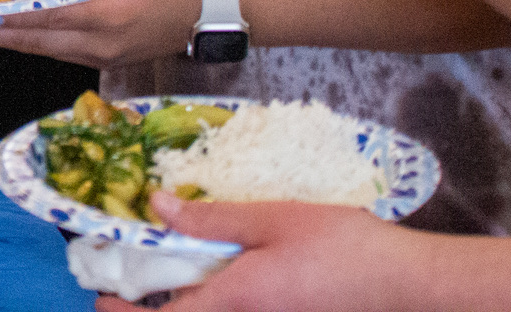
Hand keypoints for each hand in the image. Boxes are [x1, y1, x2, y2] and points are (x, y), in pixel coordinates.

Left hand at [0, 0, 200, 65]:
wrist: (216, 8)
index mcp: (108, 19)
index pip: (47, 19)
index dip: (10, 19)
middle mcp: (104, 45)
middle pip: (42, 42)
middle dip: (1, 36)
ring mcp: (109, 56)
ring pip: (53, 51)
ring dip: (19, 42)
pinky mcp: (115, 58)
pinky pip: (69, 53)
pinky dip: (44, 44)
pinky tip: (29, 35)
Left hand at [125, 192, 425, 311]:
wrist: (406, 287)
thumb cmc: (344, 248)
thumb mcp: (273, 219)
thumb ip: (211, 219)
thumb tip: (156, 208)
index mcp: (233, 302)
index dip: (120, 309)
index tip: (104, 291)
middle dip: (147, 309)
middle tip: (132, 282)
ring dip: (183, 306)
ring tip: (173, 278)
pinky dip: (213, 305)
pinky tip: (219, 280)